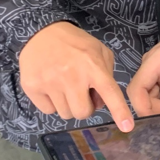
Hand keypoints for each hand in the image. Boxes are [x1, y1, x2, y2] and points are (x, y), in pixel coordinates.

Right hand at [18, 21, 133, 130]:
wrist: (40, 32)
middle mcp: (72, 76)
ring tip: (65, 86)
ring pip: (66, 114)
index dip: (119, 110)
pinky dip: (52, 103)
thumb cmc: (74, 43)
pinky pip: (48, 110)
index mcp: (92, 65)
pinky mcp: (32, 87)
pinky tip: (51, 87)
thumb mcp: (98, 50)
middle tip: (81, 92)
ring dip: (68, 105)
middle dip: (85, 106)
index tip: (126, 126)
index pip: (109, 91)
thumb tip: (102, 101)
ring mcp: (50, 82)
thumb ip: (106, 74)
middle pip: (83, 113)